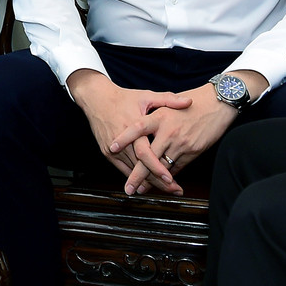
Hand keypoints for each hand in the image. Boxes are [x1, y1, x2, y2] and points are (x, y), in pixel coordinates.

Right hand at [68, 71, 191, 191]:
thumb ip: (168, 100)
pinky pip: (122, 169)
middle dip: (158, 181)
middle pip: (140, 167)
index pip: (145, 153)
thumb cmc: (123, 98)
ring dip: (148, 182)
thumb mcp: (146, 96)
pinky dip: (135, 177)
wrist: (96, 98)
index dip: (158, 168)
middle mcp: (121, 141)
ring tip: (166, 189)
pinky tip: (147, 185)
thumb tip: (189, 102)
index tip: (171, 179)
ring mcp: (112, 148)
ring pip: (132, 171)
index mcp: (132, 128)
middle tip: (174, 190)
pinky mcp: (107, 152)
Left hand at [110, 82, 238, 194]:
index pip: (137, 128)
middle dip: (138, 174)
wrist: (217, 103)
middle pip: (149, 156)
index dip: (124, 138)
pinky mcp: (193, 151)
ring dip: (153, 179)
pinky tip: (160, 182)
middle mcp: (168, 131)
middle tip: (129, 187)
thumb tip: (134, 129)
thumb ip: (152, 117)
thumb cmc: (191, 102)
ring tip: (141, 189)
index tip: (112, 147)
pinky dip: (168, 175)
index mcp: (159, 117)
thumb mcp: (167, 103)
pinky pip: (177, 167)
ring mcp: (181, 143)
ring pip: (163, 166)